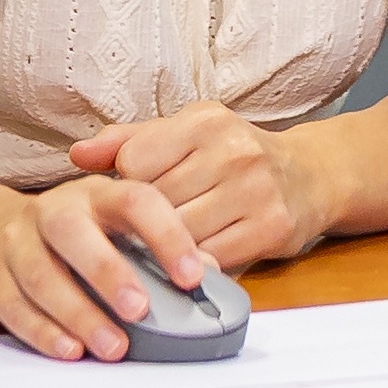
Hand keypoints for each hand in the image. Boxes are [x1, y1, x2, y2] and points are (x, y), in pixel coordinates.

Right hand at [0, 170, 217, 362]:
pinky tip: (70, 350)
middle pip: (74, 234)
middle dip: (108, 272)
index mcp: (96, 195)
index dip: (165, 235)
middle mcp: (53, 212)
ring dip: (79, 314)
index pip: (134, 201)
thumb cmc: (74, 236)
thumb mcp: (115, 227)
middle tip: (140, 310)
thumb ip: (159, 246)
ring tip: (113, 346)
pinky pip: (15, 307)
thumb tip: (210, 274)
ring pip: (42, 276)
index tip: (191, 276)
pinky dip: (43, 332)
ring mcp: (16, 244)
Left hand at [66, 104, 335, 273]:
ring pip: (180, 235)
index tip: (135, 196)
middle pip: (155, 203)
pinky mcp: (271, 228)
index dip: (126, 187)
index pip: (134, 162)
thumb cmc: (234, 156)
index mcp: (205, 121)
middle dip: (143, 222)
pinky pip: (212, 259)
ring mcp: (255, 190)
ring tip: (162, 248)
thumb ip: (127, 142)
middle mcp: (233, 151)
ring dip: (166, 248)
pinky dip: (193, 266)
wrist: (311, 177)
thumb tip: (77, 155)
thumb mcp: (185, 134)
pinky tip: (190, 262)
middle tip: (143, 232)